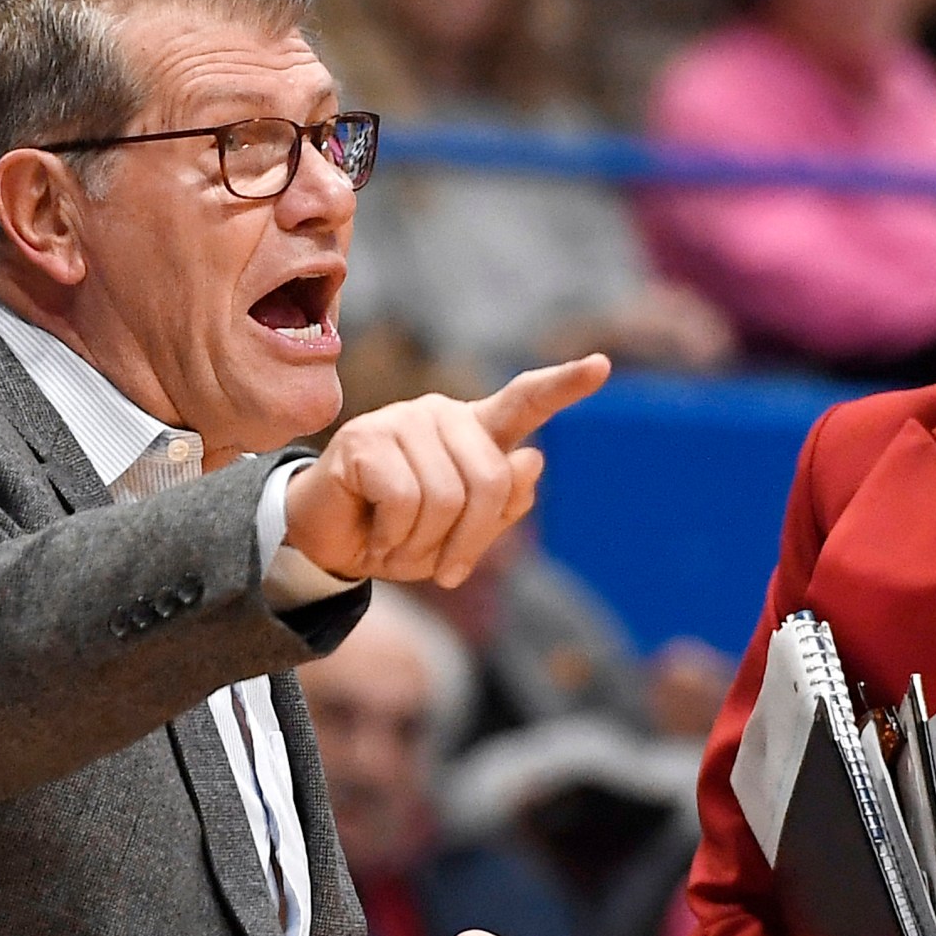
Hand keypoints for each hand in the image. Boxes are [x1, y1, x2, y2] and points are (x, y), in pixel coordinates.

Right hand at [286, 355, 609, 587]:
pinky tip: (377, 535)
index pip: (525, 401)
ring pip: (446, 496)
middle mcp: (444, 415)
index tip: (601, 365)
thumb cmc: (405, 536)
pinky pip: (403, 500)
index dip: (564, 386)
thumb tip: (531, 458)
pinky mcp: (365, 438)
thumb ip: (503, 504)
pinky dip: (393, 537)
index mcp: (476, 433)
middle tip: (446, 570)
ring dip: (423, 544)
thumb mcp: (463, 536)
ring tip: (398, 545)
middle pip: (491, 479)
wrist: (334, 545)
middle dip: (471, 540)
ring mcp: (403, 420)